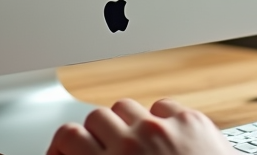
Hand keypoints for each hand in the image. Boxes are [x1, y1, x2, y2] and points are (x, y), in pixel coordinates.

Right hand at [47, 98, 234, 154]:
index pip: (68, 136)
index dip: (63, 144)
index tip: (66, 152)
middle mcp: (134, 143)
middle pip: (95, 117)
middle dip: (96, 134)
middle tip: (103, 150)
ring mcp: (165, 128)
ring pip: (126, 106)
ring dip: (125, 123)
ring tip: (134, 143)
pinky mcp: (193, 121)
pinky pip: (162, 107)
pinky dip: (159, 120)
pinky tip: (164, 139)